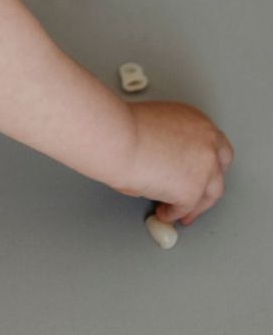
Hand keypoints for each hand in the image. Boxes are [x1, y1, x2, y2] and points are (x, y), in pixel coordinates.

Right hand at [109, 100, 233, 226]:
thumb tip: (163, 164)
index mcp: (195, 121)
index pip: (214, 145)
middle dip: (207, 184)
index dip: (204, 162)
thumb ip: (168, 143)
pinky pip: (185, 208)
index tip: (194, 171)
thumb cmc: (121, 128)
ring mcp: (204, 168)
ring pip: (210, 193)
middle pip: (219, 170)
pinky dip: (174, 213)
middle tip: (194, 195)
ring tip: (177, 209)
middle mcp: (207, 142)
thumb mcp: (153, 127)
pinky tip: (163, 213)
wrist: (116, 139)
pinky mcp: (193, 190)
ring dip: (194, 204)